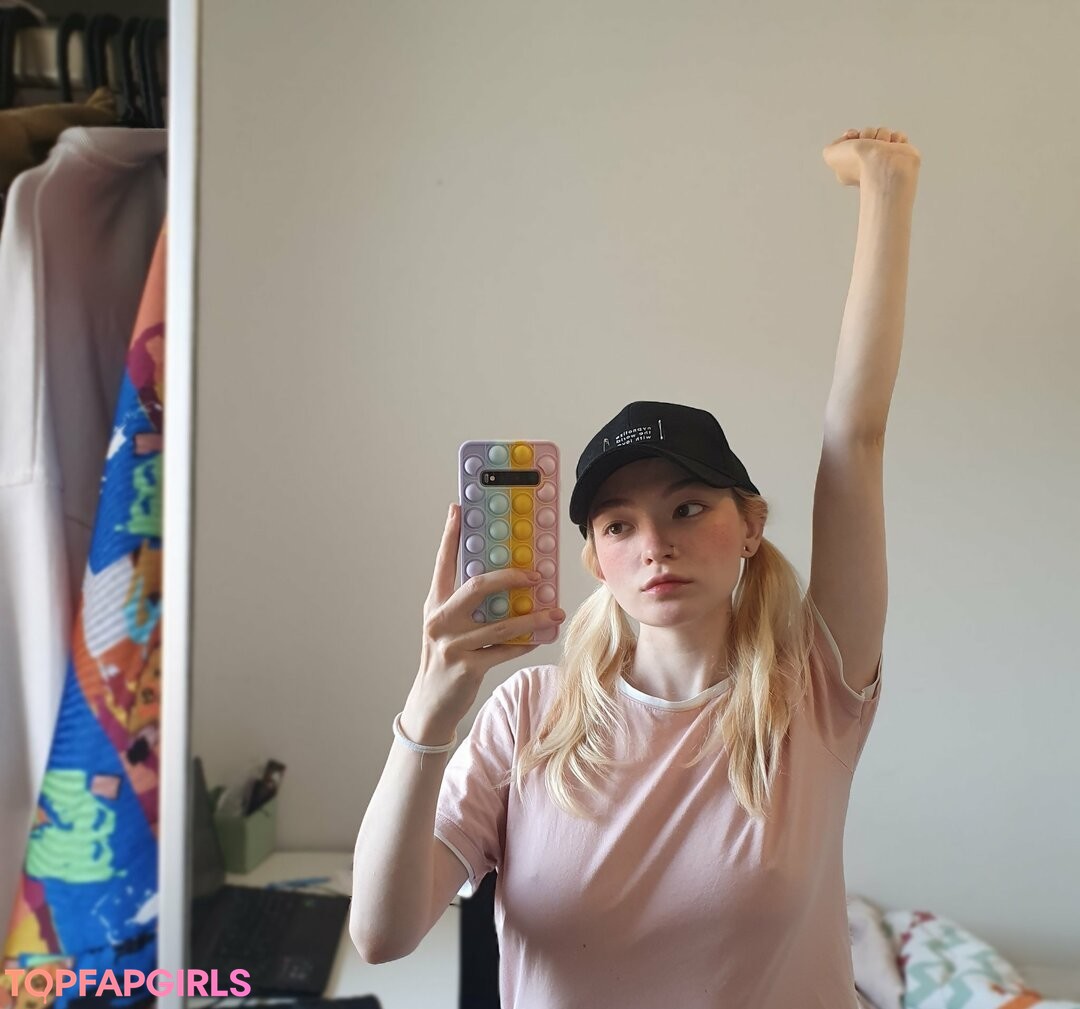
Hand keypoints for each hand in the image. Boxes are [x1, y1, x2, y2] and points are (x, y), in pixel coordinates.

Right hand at [401, 503, 565, 743]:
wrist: (431, 703)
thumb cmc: (444, 658)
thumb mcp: (448, 625)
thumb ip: (466, 603)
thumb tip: (503, 581)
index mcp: (435, 603)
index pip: (443, 562)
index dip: (450, 534)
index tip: (458, 509)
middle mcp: (440, 619)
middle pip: (478, 586)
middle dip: (511, 577)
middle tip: (536, 574)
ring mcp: (452, 643)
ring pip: (501, 622)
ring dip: (532, 616)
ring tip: (554, 611)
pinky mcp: (467, 666)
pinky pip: (504, 649)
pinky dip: (525, 642)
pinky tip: (541, 636)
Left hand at [822, 126, 920, 187]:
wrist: (882, 163)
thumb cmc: (857, 161)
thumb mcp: (830, 154)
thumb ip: (831, 147)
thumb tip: (847, 140)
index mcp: (850, 167)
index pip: (851, 142)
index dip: (852, 136)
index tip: (853, 136)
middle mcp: (867, 164)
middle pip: (867, 135)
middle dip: (867, 134)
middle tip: (867, 144)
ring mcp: (884, 159)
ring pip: (882, 133)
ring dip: (882, 135)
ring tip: (882, 147)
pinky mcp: (901, 155)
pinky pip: (898, 137)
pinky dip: (896, 138)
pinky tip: (892, 146)